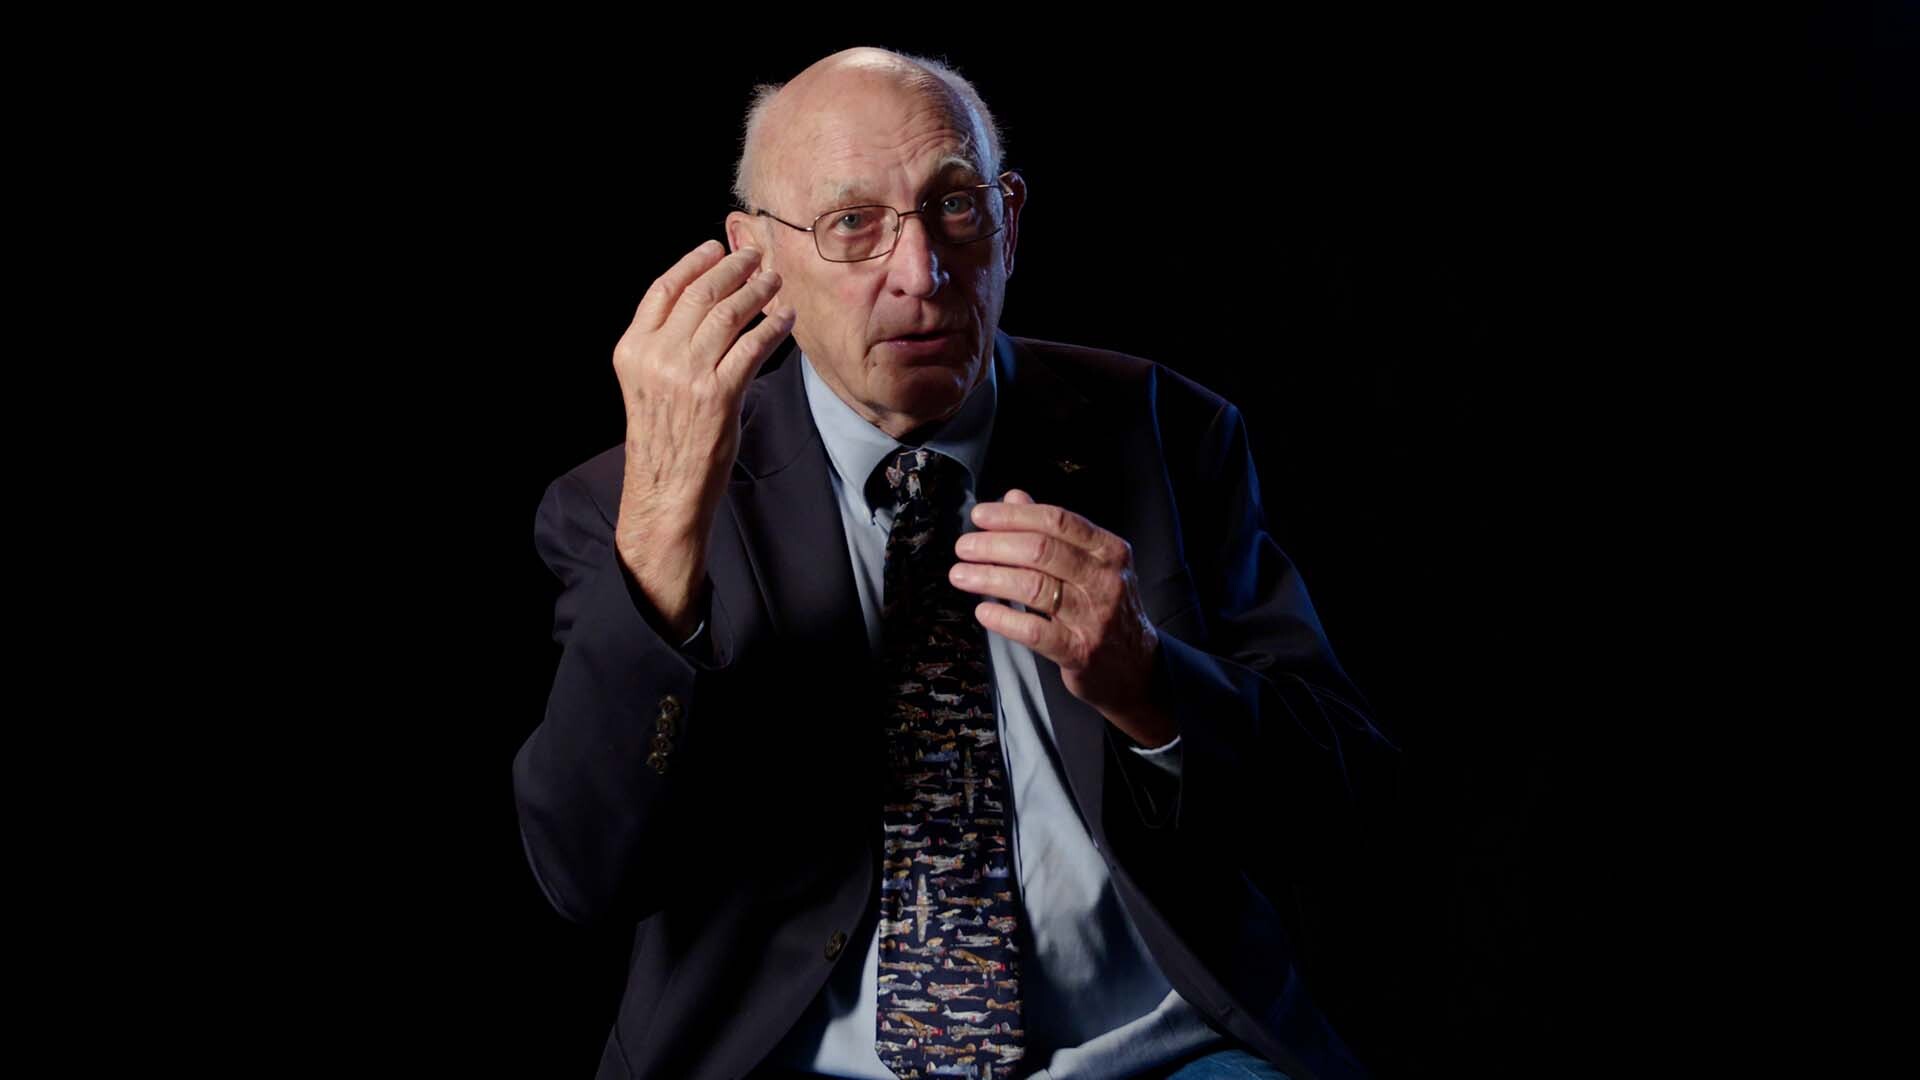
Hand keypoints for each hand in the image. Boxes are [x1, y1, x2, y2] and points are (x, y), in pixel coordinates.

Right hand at [612, 240, 793, 637]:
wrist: (665, 490)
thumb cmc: (664, 437)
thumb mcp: (647, 383)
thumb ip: (665, 345)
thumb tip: (705, 302)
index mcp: (633, 350)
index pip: (664, 289)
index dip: (693, 262)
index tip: (715, 248)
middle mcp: (657, 357)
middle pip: (701, 294)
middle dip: (732, 269)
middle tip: (756, 258)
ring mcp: (688, 375)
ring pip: (729, 314)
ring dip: (756, 292)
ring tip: (773, 282)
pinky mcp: (719, 394)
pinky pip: (753, 346)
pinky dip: (772, 326)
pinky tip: (784, 317)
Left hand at [948, 489, 1175, 746]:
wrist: (1135, 666)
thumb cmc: (1104, 606)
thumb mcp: (1091, 563)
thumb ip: (1053, 531)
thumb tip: (1014, 498)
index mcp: (1109, 550)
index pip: (1057, 521)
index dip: (1013, 516)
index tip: (979, 515)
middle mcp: (1105, 580)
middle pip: (1041, 550)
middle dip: (994, 545)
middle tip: (963, 547)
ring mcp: (1094, 617)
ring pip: (1033, 588)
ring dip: (990, 578)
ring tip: (961, 575)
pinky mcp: (1080, 652)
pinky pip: (1035, 632)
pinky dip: (1004, 619)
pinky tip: (983, 611)